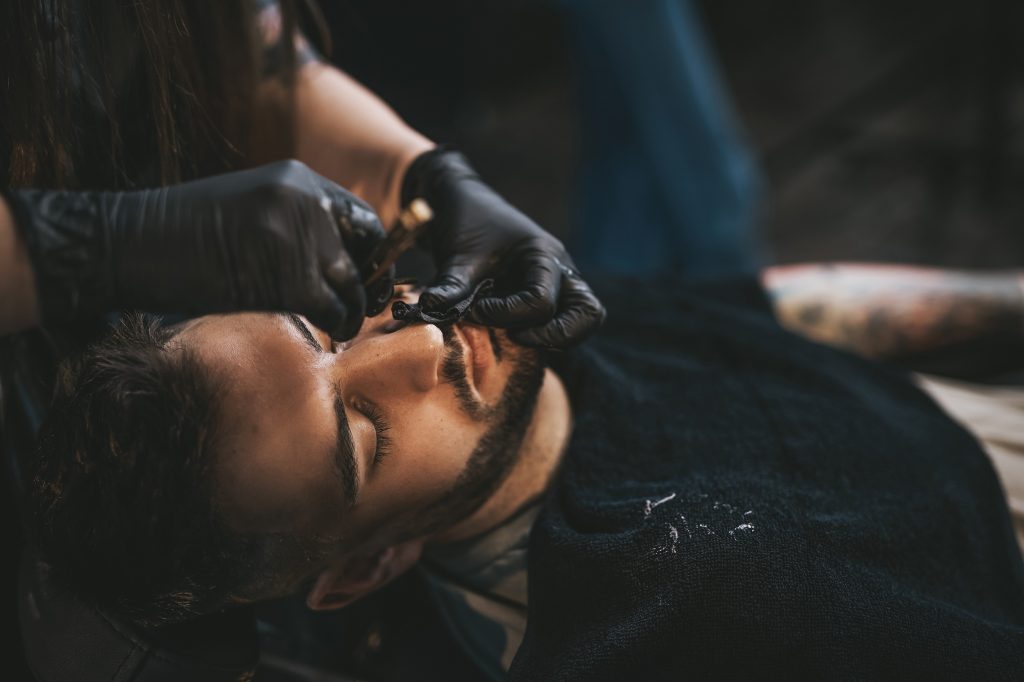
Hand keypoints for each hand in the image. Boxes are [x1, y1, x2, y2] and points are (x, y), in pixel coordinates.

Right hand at [11, 160, 392, 338]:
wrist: (132, 244)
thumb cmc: (181, 232)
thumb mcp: (249, 205)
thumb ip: (294, 219)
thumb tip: (336, 256)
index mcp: (297, 179)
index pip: (359, 216)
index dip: (369, 250)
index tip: (365, 272)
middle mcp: (306, 201)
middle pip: (365, 248)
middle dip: (369, 280)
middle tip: (364, 302)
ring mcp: (300, 237)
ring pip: (352, 282)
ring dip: (354, 308)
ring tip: (346, 322)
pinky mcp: (290, 279)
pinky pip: (334, 306)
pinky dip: (339, 322)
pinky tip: (334, 329)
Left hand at [402, 149, 604, 347]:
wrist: (464, 202)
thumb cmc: (465, 220)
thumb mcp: (457, 254)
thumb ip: (450, 286)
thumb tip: (432, 309)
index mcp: (543, 254)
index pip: (540, 302)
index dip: (506, 315)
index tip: (474, 310)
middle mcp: (560, 270)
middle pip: (588, 314)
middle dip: (553, 334)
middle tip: (514, 337)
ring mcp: (558, 282)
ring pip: (584, 319)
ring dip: (555, 336)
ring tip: (516, 336)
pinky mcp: (547, 292)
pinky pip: (562, 319)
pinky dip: (542, 331)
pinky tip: (508, 330)